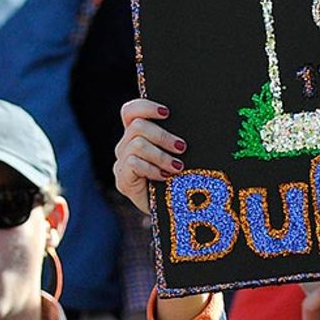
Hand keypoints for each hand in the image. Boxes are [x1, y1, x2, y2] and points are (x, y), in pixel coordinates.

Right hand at [114, 99, 186, 215]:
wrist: (171, 212)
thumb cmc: (179, 180)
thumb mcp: (179, 156)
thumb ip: (177, 141)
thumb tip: (197, 123)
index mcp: (138, 135)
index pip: (130, 111)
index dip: (145, 106)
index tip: (167, 112)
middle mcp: (126, 146)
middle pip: (137, 126)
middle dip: (163, 135)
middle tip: (182, 147)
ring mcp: (122, 163)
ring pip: (137, 145)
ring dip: (161, 155)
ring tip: (178, 167)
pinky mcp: (123, 180)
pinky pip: (133, 164)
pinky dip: (152, 169)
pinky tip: (165, 178)